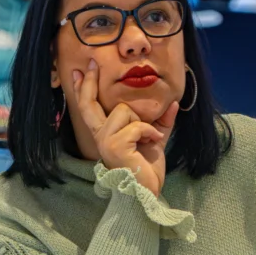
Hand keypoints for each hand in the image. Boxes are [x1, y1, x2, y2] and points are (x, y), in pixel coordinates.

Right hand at [73, 59, 177, 196]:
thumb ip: (160, 121)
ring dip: (142, 122)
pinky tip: (153, 142)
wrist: (147, 191)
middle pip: (89, 103)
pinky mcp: (115, 145)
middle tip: (93, 63)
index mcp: (105, 134)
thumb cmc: (147, 168)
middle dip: (90, 82)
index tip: (82, 70)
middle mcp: (100, 136)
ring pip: (123, 111)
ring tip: (148, 138)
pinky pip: (136, 125)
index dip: (85, 88)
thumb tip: (173, 104)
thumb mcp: (154, 138)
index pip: (90, 108)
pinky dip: (150, 132)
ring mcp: (105, 141)